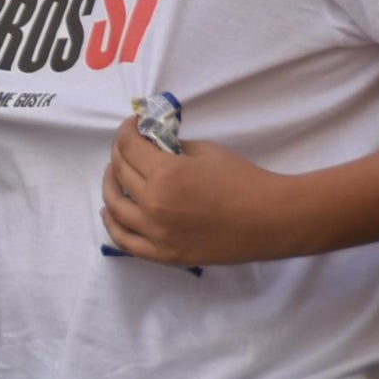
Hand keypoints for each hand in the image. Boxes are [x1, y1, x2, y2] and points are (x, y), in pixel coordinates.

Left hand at [101, 117, 290, 266]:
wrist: (269, 220)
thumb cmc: (242, 179)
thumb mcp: (204, 151)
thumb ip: (172, 148)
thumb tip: (151, 146)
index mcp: (165, 174)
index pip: (128, 147)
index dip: (126, 130)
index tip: (133, 124)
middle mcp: (153, 204)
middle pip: (119, 172)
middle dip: (119, 152)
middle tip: (127, 145)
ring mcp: (155, 233)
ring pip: (115, 207)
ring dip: (109, 185)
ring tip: (113, 174)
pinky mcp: (163, 255)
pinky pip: (125, 241)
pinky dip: (112, 225)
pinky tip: (109, 211)